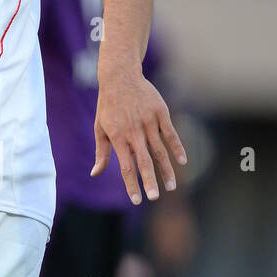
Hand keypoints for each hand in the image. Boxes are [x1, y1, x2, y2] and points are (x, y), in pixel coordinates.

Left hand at [92, 55, 185, 203]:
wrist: (120, 76)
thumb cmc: (108, 105)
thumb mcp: (100, 128)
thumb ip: (102, 152)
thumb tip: (95, 173)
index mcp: (118, 137)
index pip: (125, 167)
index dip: (131, 184)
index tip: (136, 200)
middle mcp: (134, 132)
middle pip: (144, 162)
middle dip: (149, 181)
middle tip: (155, 198)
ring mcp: (148, 122)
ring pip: (160, 151)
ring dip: (166, 170)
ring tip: (171, 187)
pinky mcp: (160, 113)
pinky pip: (171, 134)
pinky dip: (177, 148)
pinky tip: (182, 162)